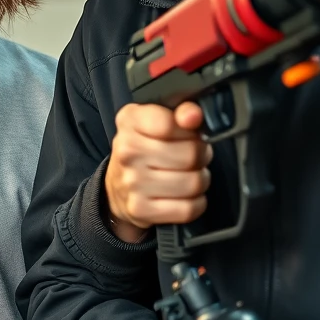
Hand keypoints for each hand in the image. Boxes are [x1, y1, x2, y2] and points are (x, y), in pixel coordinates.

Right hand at [104, 101, 212, 242]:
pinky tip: (185, 196)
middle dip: (201, 156)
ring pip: (193, 183)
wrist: (119, 185)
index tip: (190, 132)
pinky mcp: (140, 209)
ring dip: (200, 180)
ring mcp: (132, 182)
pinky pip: (188, 209)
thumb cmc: (146, 148)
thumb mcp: (159, 119)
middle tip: (193, 157)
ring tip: (189, 175)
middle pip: (191, 154)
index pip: (171, 123)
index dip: (191, 130)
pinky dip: (195, 204)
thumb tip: (194, 115)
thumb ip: (181, 110)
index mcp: (130, 121)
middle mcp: (127, 150)